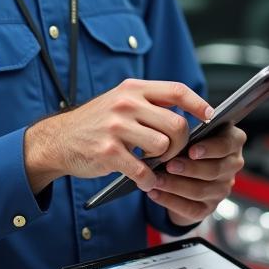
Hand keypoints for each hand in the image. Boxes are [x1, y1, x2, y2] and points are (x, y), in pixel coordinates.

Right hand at [23, 80, 212, 192]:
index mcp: (133, 89)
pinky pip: (142, 169)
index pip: (177, 91)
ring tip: (155, 163)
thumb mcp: (120, 101)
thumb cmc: (96, 123)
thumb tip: (189, 115)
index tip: (211, 117)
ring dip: (164, 161)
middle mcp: (126, 103)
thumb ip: (150, 103)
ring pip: (163, 146)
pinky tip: (144, 179)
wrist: (57, 140)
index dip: (198, 104)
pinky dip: (148, 179)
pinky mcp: (107, 151)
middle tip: (173, 153)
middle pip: (177, 124)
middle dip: (182, 144)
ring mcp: (116, 127)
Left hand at [151, 123, 246, 227]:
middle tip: (169, 165)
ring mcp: (222, 189)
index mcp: (233, 142)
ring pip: (200, 190)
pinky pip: (191, 208)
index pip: (226, 145)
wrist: (185, 170)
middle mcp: (232, 166)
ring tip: (156, 179)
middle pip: (214, 170)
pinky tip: (154, 193)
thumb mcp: (193, 130)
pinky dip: (170, 200)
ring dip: (175, 185)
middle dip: (190, 168)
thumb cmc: (189, 141)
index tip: (191, 151)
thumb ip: (188, 130)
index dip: (210, 149)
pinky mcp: (208, 208)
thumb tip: (172, 131)